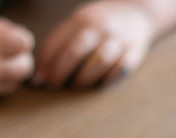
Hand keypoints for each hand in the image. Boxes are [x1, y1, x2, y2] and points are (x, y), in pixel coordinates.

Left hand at [33, 0, 153, 88]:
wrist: (135, 12)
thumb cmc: (99, 25)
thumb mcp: (78, 24)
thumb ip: (60, 44)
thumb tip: (40, 75)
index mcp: (82, 20)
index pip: (58, 41)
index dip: (46, 62)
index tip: (39, 79)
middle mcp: (100, 28)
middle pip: (76, 51)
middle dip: (61, 71)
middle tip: (53, 85)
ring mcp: (118, 39)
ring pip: (100, 61)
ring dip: (84, 77)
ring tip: (75, 86)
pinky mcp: (134, 51)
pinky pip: (122, 67)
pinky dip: (110, 78)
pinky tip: (100, 84)